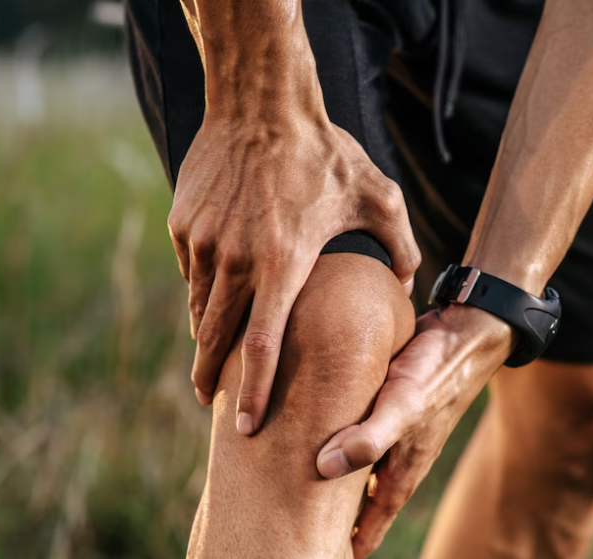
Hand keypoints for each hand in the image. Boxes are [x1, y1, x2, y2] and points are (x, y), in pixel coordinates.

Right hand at [169, 115, 419, 434]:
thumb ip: (401, 248)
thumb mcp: (379, 199)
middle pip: (218, 338)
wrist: (261, 101)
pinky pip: (192, 271)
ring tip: (211, 362)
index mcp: (284, 262)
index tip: (245, 423)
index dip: (253, 390)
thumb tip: (408, 286)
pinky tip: (213, 301)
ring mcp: (204, 241)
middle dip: (213, 378)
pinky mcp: (184, 223)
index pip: (263, 343)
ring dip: (206, 337)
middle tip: (211, 404)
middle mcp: (237, 259)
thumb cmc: (326, 152)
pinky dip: (202, 292)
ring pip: (201, 306)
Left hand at [316, 306, 514, 558]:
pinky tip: (316, 435)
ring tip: (298, 492)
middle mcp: (399, 460)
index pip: (372, 525)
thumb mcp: (402, 406)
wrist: (467, 336)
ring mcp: (396, 436)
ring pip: (359, 472)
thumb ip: (367, 437)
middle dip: (335, 522)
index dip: (348, 548)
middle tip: (296, 535)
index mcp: (402, 472)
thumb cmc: (435, 373)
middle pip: (362, 505)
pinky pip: (360, 439)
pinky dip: (339, 446)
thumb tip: (323, 468)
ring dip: (334, 485)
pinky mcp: (390, 410)